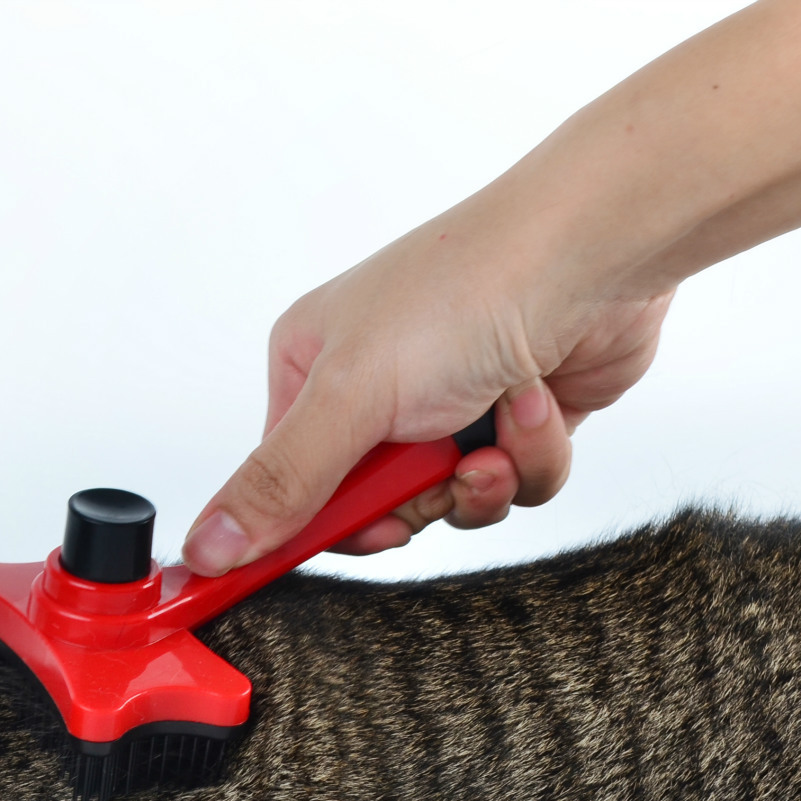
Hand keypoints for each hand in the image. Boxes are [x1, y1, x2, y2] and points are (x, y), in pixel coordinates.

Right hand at [183, 208, 672, 574]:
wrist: (594, 253)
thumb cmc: (467, 290)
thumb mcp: (350, 398)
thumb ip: (280, 482)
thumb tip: (207, 546)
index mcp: (311, 369)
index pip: (286, 485)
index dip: (317, 526)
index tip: (341, 547)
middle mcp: (376, 387)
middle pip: (371, 506)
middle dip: (415, 501)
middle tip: (433, 473)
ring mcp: (448, 405)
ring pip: (449, 504)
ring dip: (480, 483)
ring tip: (494, 435)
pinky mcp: (513, 421)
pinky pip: (512, 486)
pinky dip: (530, 458)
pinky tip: (536, 405)